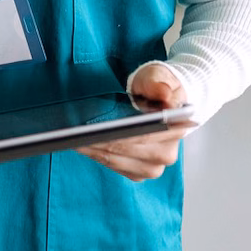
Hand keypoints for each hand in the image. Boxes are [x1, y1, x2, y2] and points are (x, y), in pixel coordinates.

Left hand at [79, 65, 196, 182]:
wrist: (155, 101)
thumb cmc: (154, 87)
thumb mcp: (156, 77)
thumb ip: (159, 84)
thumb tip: (165, 94)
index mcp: (177, 129)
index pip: (144, 135)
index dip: (118, 133)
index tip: (95, 129)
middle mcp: (168, 153)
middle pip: (128, 150)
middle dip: (101, 142)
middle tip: (75, 134)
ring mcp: (154, 166)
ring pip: (118, 162)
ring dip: (95, 151)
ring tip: (74, 139)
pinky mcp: (140, 173)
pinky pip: (115, 167)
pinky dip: (98, 156)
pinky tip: (84, 146)